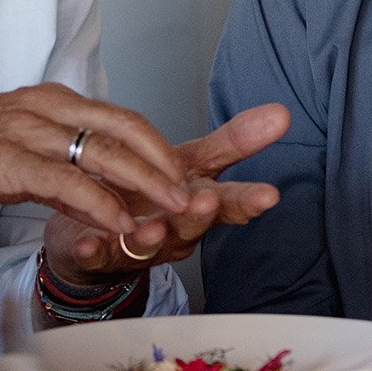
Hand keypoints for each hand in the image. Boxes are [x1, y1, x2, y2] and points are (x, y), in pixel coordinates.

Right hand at [0, 83, 198, 234]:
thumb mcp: (15, 155)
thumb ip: (58, 169)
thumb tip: (98, 197)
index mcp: (51, 102)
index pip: (123, 119)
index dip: (160, 150)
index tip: (188, 179)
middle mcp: (44, 108)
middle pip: (126, 129)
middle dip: (168, 164)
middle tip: (200, 195)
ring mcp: (25, 131)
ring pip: (103, 151)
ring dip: (146, 184)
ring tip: (175, 211)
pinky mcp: (4, 161)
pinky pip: (65, 180)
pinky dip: (100, 202)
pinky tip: (120, 223)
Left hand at [42, 104, 288, 288]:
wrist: (98, 234)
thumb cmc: (150, 197)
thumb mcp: (194, 165)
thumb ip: (235, 142)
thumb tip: (282, 113)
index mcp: (196, 205)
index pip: (230, 203)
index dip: (248, 200)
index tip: (268, 195)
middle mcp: (173, 231)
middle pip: (190, 226)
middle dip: (198, 216)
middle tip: (205, 202)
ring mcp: (136, 247)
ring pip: (147, 245)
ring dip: (150, 237)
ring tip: (151, 226)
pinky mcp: (98, 257)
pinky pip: (96, 257)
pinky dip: (93, 251)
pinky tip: (89, 244)